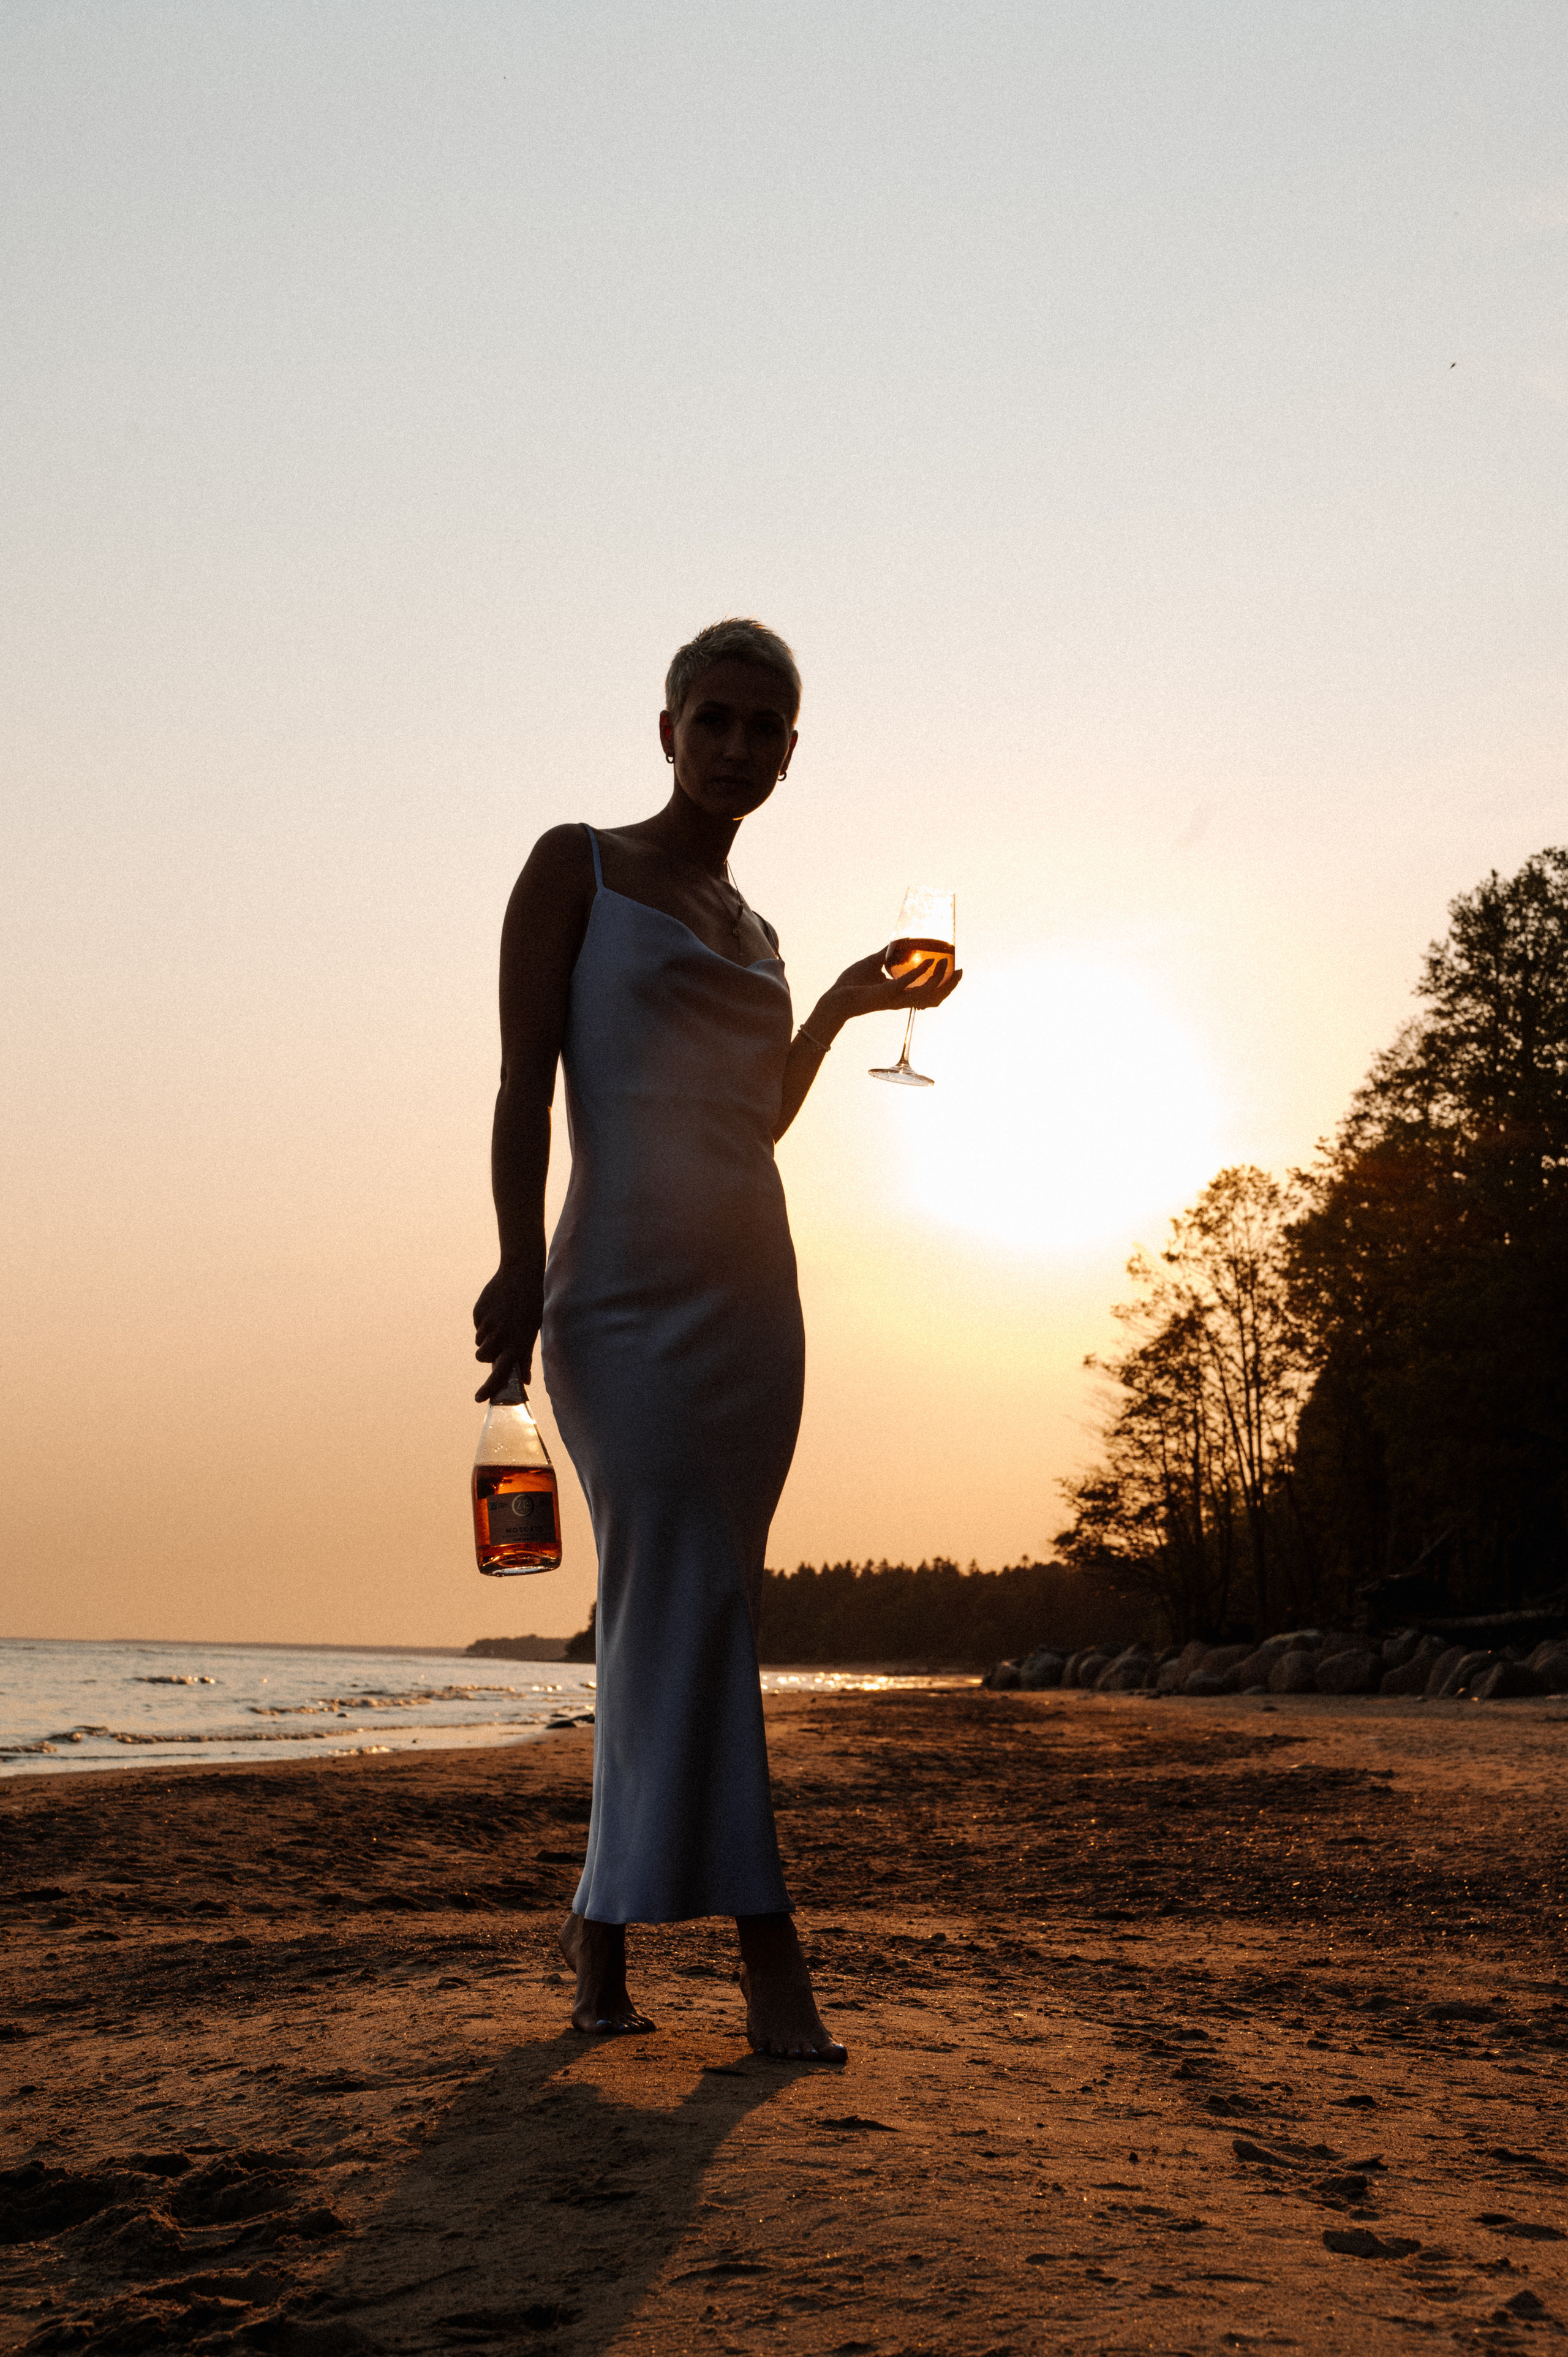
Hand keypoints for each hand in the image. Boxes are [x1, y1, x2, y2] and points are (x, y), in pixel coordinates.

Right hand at [472, 1264, 541, 1401]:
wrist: (522, 1274)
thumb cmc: (532, 1307)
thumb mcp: (532, 1332)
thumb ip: (525, 1358)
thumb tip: (524, 1382)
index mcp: (517, 1343)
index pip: (500, 1373)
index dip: (489, 1388)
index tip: (479, 1399)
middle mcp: (501, 1336)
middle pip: (482, 1357)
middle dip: (486, 1355)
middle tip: (497, 1343)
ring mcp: (488, 1323)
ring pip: (479, 1342)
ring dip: (486, 1338)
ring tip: (501, 1321)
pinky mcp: (479, 1312)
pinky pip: (477, 1326)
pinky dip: (484, 1322)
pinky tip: (497, 1309)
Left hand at [819, 947, 963, 1029]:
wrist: (835, 998)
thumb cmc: (851, 984)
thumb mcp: (873, 963)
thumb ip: (887, 955)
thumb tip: (896, 941)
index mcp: (900, 994)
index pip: (929, 994)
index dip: (944, 986)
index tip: (955, 971)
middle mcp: (901, 999)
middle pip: (934, 997)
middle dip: (949, 986)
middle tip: (960, 971)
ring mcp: (894, 998)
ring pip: (925, 993)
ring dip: (938, 978)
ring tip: (946, 963)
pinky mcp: (885, 994)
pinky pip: (906, 984)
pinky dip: (919, 973)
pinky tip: (929, 962)